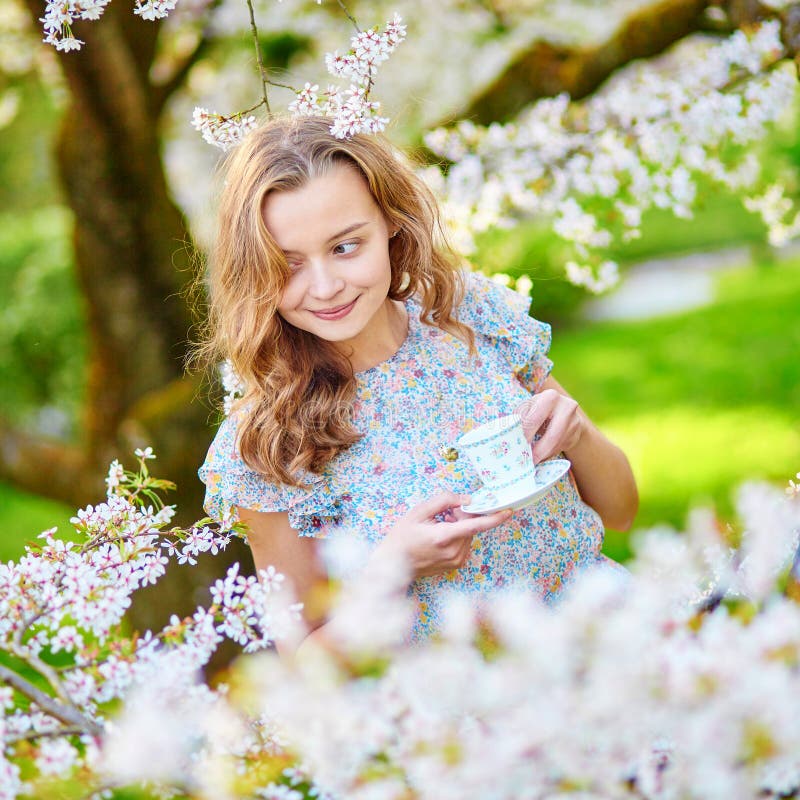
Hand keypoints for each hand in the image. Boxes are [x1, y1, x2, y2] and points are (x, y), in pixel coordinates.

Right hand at [375, 491, 513, 579]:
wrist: (393, 564)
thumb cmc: (402, 536)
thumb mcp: (418, 512)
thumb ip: (443, 501)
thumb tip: (466, 500)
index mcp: (443, 537)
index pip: (475, 525)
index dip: (494, 517)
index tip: (508, 510)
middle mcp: (453, 551)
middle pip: (471, 526)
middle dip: (462, 516)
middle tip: (444, 515)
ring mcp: (456, 560)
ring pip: (468, 534)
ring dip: (459, 526)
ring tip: (438, 527)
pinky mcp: (457, 564)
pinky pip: (464, 543)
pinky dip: (457, 535)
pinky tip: (440, 537)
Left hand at [517, 388, 584, 463]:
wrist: (563, 409)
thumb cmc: (538, 408)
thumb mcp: (528, 407)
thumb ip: (520, 418)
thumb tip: (508, 432)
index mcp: (550, 397)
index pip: (535, 419)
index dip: (526, 435)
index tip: (517, 447)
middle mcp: (567, 407)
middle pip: (552, 436)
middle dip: (538, 451)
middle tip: (527, 462)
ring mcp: (575, 422)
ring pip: (558, 445)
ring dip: (543, 455)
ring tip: (531, 462)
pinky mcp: (577, 434)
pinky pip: (561, 448)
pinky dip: (549, 454)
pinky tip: (541, 457)